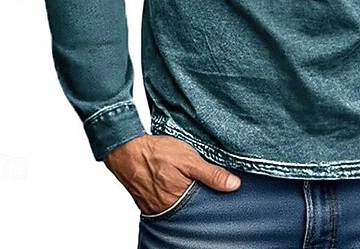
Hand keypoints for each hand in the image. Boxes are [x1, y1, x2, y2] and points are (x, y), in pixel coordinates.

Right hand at [103, 133, 240, 214]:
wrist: (126, 150)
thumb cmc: (156, 153)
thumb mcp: (189, 159)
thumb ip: (211, 173)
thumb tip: (234, 185)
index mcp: (181, 199)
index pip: (205, 207)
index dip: (214, 198)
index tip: (223, 190)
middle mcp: (168, 209)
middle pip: (193, 209)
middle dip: (201, 198)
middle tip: (203, 183)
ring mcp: (157, 207)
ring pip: (181, 206)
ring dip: (187, 196)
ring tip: (189, 182)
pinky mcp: (149, 203)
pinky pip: (167, 203)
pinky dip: (174, 195)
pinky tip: (176, 183)